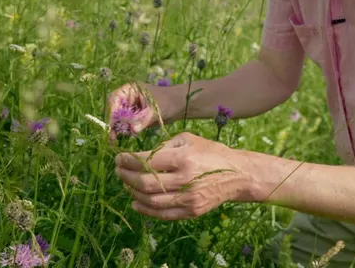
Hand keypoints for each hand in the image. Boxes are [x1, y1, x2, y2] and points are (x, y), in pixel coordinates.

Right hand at [106, 82, 175, 141]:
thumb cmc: (168, 102)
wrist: (180, 106)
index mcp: (130, 89)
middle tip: (111, 137)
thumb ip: (142, 119)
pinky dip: (124, 130)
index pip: (115, 99)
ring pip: (119, 118)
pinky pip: (126, 124)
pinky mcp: (135, 116)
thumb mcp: (154, 110)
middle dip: (112, 123)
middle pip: (114, 109)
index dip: (112, 112)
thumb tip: (132, 129)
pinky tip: (122, 137)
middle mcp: (128, 97)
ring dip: (117, 129)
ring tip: (113, 140)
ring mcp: (131, 107)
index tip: (112, 125)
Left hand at [114, 132, 248, 220]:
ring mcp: (188, 198)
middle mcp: (185, 179)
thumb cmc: (211, 152)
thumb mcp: (189, 139)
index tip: (118, 158)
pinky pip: (163, 214)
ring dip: (133, 193)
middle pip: (146, 183)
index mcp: (184, 158)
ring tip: (125, 184)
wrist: (236, 175)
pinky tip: (136, 202)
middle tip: (118, 170)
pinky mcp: (191, 211)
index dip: (128, 160)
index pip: (147, 162)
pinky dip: (146, 210)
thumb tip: (142, 155)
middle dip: (126, 177)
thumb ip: (164, 146)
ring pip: (151, 201)